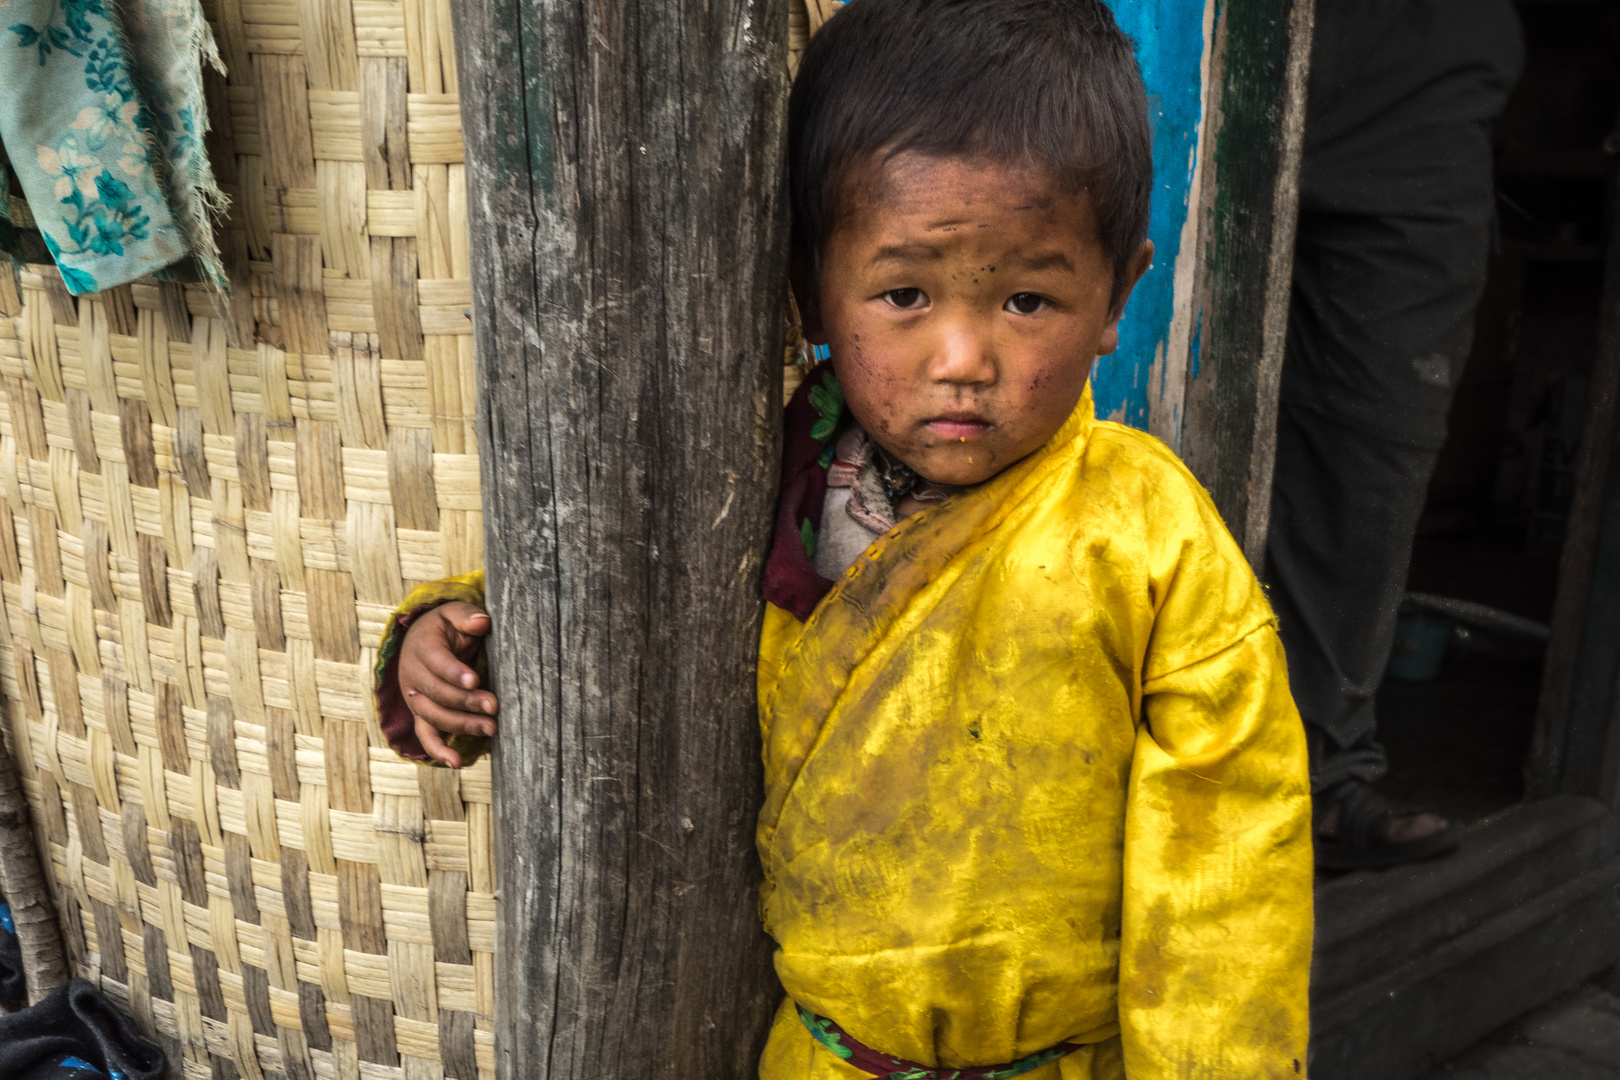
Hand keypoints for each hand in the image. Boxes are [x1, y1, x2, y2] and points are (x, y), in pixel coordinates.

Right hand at [398, 601, 496, 767]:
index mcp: (422, 648)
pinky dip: (437, 751)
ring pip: (434, 716)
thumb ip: (466, 616)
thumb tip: (481, 622)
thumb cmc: (445, 627)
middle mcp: (413, 676)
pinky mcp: (421, 714)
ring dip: (461, 725)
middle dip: (466, 702)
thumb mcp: (454, 614)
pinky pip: (425, 735)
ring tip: (491, 728)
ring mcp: (415, 698)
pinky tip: (456, 762)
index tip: (475, 680)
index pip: (437, 663)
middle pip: (437, 694)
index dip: (454, 673)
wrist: (423, 640)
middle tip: (494, 707)